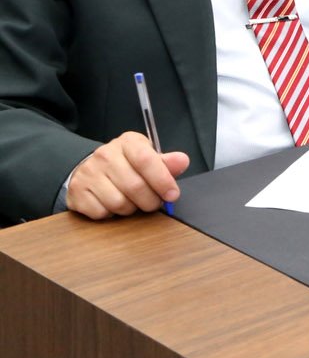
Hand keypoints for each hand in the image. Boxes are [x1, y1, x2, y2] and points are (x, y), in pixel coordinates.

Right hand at [65, 132, 188, 219]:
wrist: (89, 168)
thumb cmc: (125, 164)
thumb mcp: (147, 157)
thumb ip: (166, 163)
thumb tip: (182, 161)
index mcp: (128, 142)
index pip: (146, 160)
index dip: (162, 180)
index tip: (172, 195)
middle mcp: (105, 155)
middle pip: (135, 186)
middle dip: (150, 201)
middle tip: (154, 202)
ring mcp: (88, 174)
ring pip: (119, 203)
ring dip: (131, 209)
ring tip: (132, 201)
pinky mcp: (77, 193)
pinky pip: (102, 213)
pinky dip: (111, 214)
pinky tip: (112, 204)